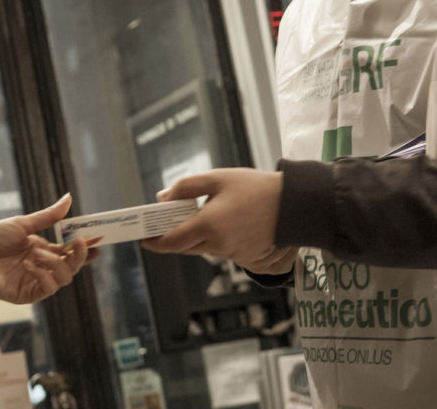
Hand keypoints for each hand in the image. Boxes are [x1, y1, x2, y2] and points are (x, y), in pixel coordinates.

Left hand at [0, 194, 97, 303]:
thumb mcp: (22, 223)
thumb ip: (49, 216)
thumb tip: (69, 198)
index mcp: (42, 249)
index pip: (69, 252)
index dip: (84, 249)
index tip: (97, 241)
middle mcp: (41, 266)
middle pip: (71, 267)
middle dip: (78, 256)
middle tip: (79, 243)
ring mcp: (35, 281)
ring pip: (63, 279)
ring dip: (56, 264)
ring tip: (37, 252)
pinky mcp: (26, 294)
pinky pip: (47, 289)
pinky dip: (43, 275)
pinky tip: (29, 264)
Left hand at [142, 169, 296, 274]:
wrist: (295, 206)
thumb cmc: (256, 188)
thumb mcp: (218, 178)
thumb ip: (186, 187)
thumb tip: (162, 198)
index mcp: (208, 225)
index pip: (172, 242)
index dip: (154, 242)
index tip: (142, 238)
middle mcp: (218, 244)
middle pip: (184, 247)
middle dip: (171, 237)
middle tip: (162, 222)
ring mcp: (232, 253)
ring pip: (202, 248)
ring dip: (194, 236)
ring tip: (197, 214)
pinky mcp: (244, 257)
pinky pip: (220, 250)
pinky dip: (213, 238)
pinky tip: (221, 221)